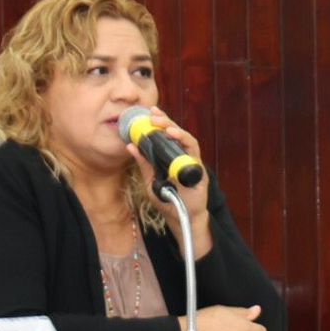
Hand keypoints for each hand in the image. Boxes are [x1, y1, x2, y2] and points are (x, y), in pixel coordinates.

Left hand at [130, 108, 211, 250]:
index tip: (148, 113)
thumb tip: (130, 146)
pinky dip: (184, 141)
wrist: (181, 218)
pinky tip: (173, 135)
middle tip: (153, 114)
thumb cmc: (168, 200)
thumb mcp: (150, 180)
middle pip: (176, 133)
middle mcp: (183, 156)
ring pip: (186, 139)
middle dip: (165, 121)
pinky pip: (193, 151)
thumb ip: (144, 164)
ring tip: (162, 124)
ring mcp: (192, 162)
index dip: (159, 122)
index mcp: (171, 157)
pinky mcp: (198, 169)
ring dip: (174, 129)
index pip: (166, 135)